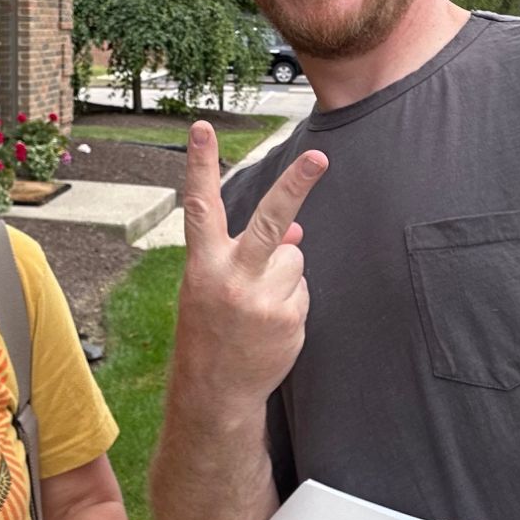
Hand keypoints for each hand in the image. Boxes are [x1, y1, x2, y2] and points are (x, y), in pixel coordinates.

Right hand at [171, 122, 325, 407]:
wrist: (215, 391)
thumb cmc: (211, 328)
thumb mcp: (213, 283)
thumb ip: (246, 251)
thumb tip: (296, 229)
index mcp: (203, 263)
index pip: (201, 205)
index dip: (200, 165)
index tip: (202, 128)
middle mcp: (231, 277)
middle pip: (271, 222)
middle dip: (296, 186)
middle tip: (320, 157)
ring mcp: (263, 300)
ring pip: (294, 259)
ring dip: (284, 276)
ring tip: (258, 306)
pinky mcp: (289, 319)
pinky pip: (303, 290)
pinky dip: (291, 301)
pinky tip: (269, 325)